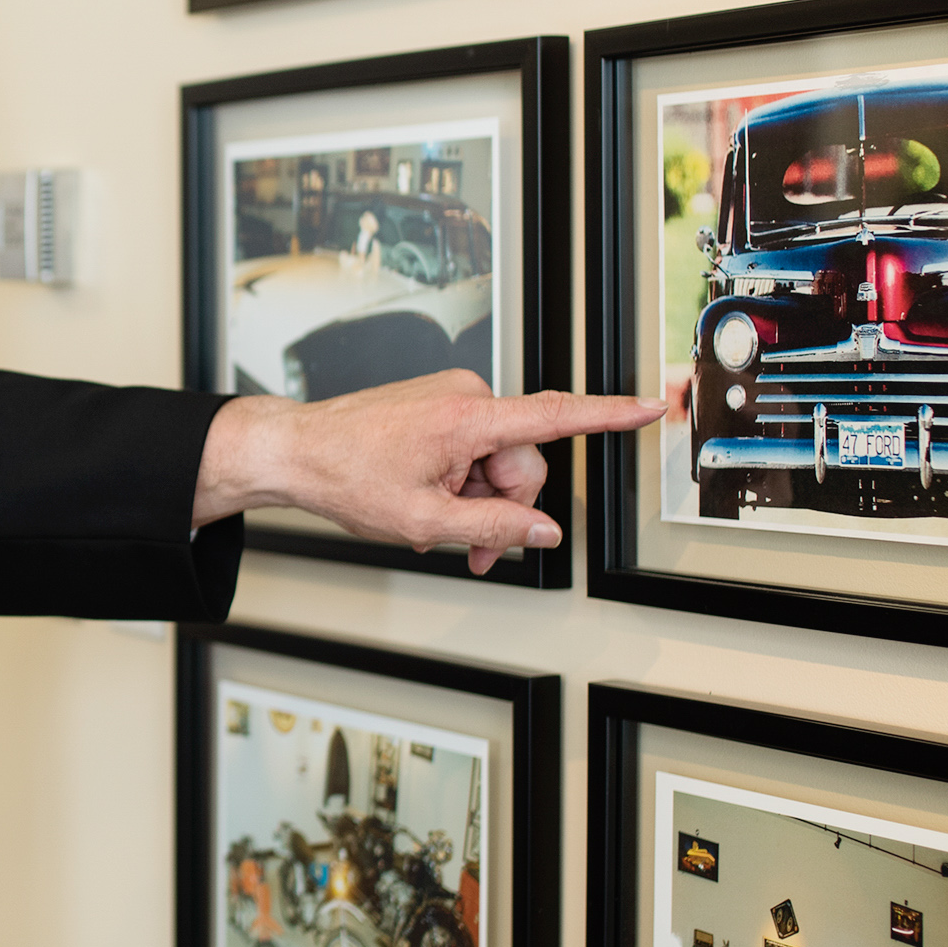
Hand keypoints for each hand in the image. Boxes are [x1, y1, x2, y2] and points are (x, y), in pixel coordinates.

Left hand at [193, 371, 663, 576]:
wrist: (296, 452)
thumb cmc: (345, 475)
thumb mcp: (425, 520)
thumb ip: (495, 527)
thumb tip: (544, 531)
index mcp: (468, 417)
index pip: (557, 415)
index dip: (610, 414)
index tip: (651, 405)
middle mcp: (466, 397)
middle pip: (523, 463)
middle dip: (504, 509)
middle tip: (475, 549)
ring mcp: (451, 400)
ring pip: (498, 462)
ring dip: (477, 500)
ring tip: (434, 522)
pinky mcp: (439, 407)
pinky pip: (473, 450)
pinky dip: (461, 481)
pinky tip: (428, 500)